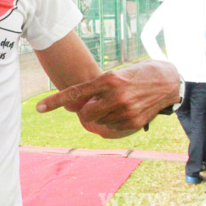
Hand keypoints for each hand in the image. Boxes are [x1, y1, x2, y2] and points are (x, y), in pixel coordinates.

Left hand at [35, 60, 179, 137]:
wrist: (167, 80)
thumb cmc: (136, 74)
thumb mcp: (114, 74)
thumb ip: (95, 90)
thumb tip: (77, 108)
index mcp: (108, 80)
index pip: (75, 93)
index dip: (55, 101)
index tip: (38, 107)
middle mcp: (116, 96)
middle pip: (84, 114)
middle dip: (84, 112)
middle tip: (93, 105)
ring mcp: (126, 111)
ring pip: (97, 123)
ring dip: (99, 118)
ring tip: (113, 106)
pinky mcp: (134, 123)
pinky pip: (111, 130)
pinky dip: (109, 124)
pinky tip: (119, 114)